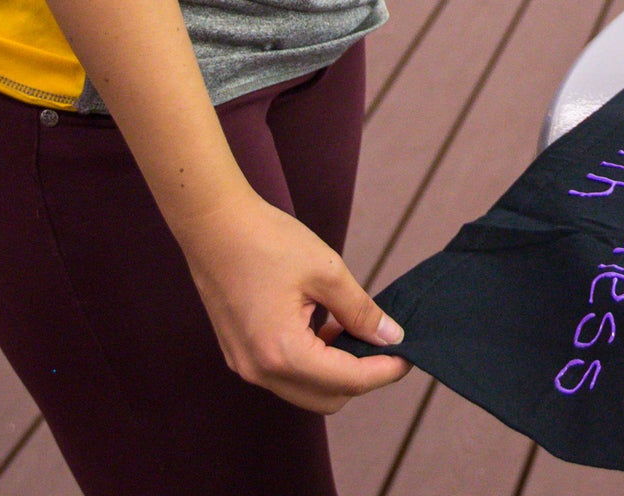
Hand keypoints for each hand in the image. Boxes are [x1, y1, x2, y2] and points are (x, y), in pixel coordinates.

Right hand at [173, 189, 411, 412]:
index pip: (348, 380)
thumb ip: (361, 311)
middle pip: (327, 398)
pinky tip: (325, 328)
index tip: (409, 354)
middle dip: (362, 376)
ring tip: (353, 329)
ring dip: (336, 370)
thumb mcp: (327, 272)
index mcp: (281, 352)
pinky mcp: (240, 354)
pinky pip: (285, 375)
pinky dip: (312, 362)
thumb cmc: (267, 241)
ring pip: (306, 390)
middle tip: (384, 343)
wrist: (214, 225)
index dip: (385, 371)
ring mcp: (245, 365)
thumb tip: (390, 337)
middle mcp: (259, 370)